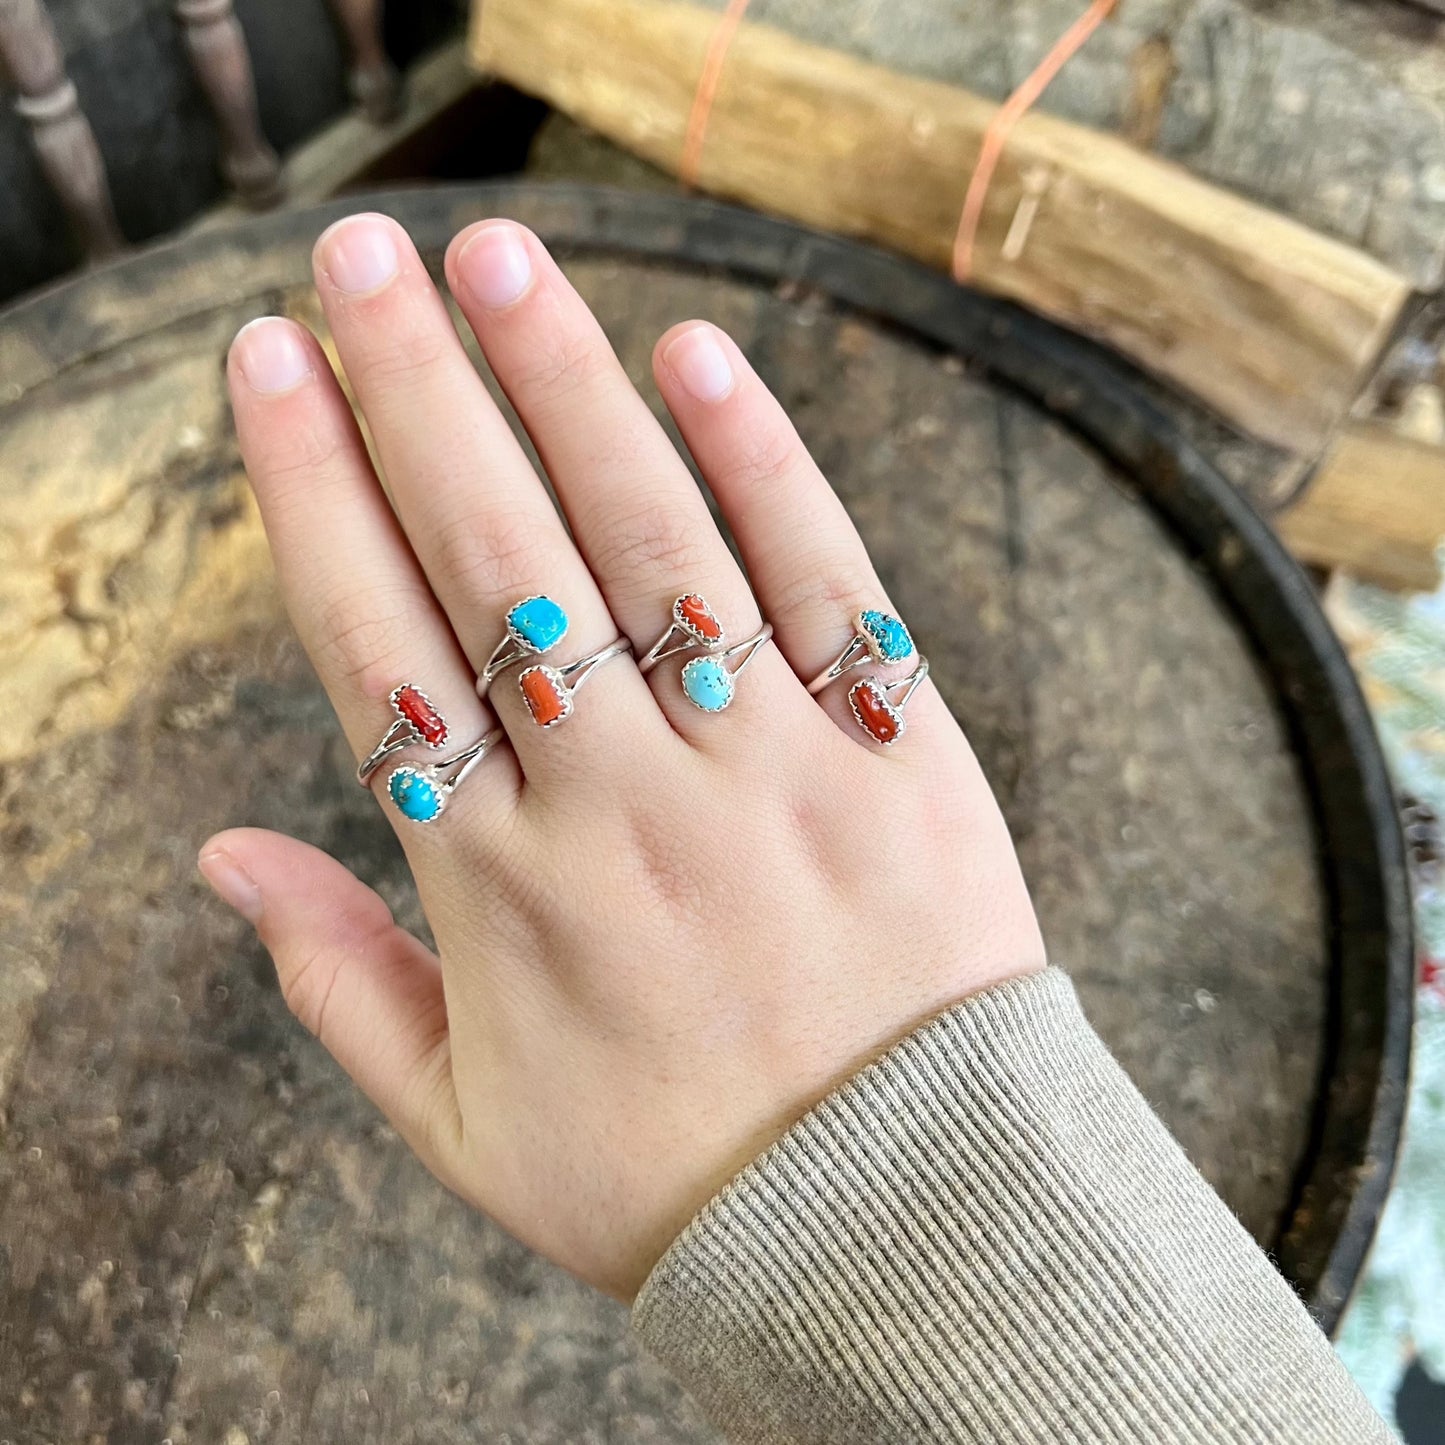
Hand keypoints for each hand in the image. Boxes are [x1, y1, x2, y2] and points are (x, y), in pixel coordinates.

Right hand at [203, 214, 1044, 1300]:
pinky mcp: (901, 758)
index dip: (314, 492)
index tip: (270, 368)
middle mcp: (625, 808)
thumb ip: (340, 985)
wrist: (904, 1227)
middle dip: (414, 391)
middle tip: (356, 254)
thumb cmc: (674, 1181)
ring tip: (495, 258)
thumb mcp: (467, 1126)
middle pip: (494, 559)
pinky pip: (825, 587)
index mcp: (502, 891)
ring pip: (647, 543)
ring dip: (564, 386)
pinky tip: (693, 358)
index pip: (377, 645)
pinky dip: (761, 465)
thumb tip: (223, 859)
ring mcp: (769, 773)